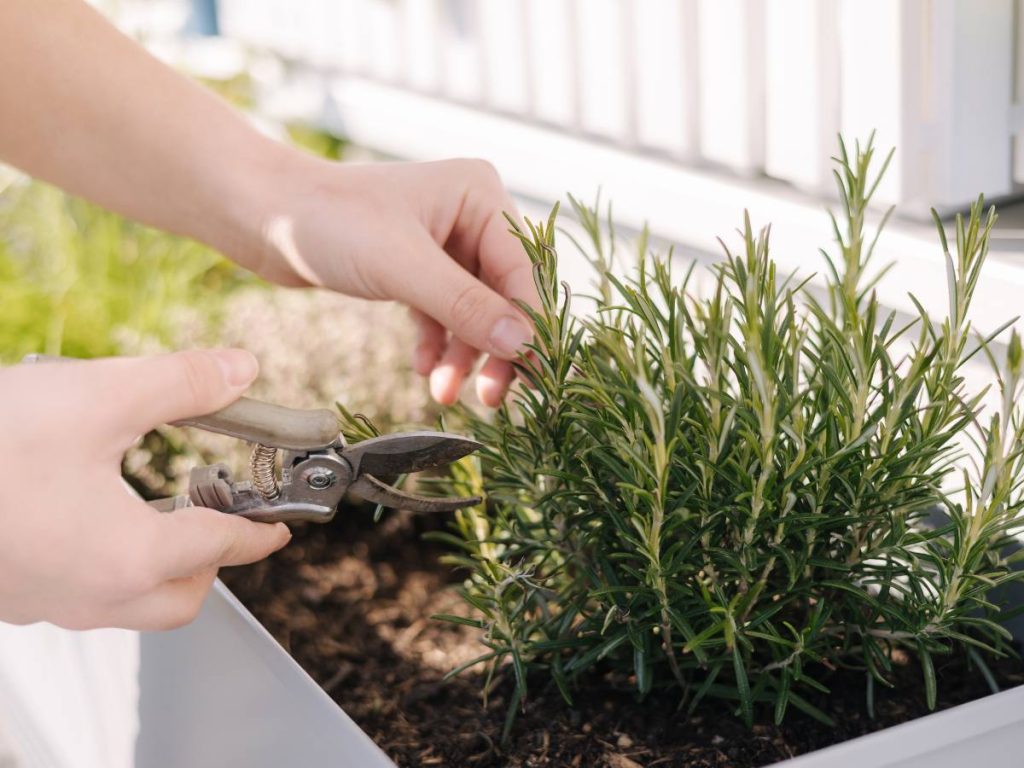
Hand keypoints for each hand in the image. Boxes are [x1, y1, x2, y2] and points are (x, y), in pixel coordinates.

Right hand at [0, 350, 290, 630]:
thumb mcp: (96, 397)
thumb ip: (181, 384)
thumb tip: (240, 369)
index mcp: (128, 557)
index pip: (222, 549)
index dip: (260, 532)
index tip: (280, 526)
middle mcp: (90, 595)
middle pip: (181, 599)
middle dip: (213, 563)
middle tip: (221, 518)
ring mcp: (42, 602)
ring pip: (129, 605)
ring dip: (160, 567)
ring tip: (160, 513)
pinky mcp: (7, 594)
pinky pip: (79, 597)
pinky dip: (109, 567)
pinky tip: (90, 518)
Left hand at [240, 157, 537, 406]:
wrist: (262, 216)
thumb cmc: (329, 221)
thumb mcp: (403, 267)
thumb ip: (466, 306)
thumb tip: (523, 344)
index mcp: (479, 194)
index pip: (521, 269)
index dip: (527, 324)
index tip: (531, 373)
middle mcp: (469, 214)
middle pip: (502, 293)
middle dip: (495, 346)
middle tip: (493, 396)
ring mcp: (443, 241)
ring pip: (473, 310)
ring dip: (464, 354)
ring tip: (445, 392)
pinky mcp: (416, 266)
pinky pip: (442, 313)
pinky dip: (436, 344)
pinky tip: (424, 370)